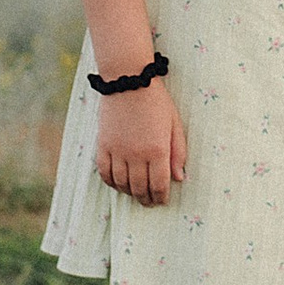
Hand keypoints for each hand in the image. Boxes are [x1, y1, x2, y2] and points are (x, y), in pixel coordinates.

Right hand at [95, 73, 187, 205]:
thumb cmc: (157, 102)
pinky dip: (111, 183)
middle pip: (140, 188)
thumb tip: (179, 178)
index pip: (159, 184)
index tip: (162, 201)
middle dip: (146, 199)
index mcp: (158, 150)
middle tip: (150, 202)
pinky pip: (105, 173)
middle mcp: (136, 155)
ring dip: (129, 193)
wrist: (129, 82)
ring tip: (136, 194)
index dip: (161, 197)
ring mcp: (117, 151)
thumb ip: (178, 152)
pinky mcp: (103, 146)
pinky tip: (118, 184)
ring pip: (122, 184)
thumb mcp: (175, 124)